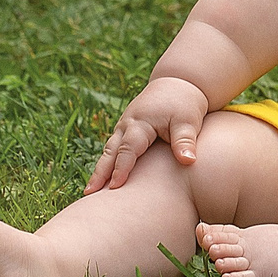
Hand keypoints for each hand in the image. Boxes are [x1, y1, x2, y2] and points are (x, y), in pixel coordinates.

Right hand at [85, 75, 211, 193]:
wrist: (179, 83)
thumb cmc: (184, 103)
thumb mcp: (187, 120)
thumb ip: (185, 140)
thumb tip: (189, 161)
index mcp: (140, 123)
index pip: (128, 149)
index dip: (121, 168)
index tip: (115, 186)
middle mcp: (127, 125)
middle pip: (110, 151)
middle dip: (99, 172)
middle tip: (88, 193)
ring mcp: (124, 127)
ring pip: (109, 150)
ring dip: (99, 170)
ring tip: (90, 191)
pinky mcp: (127, 130)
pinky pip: (114, 148)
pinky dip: (107, 163)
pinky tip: (104, 180)